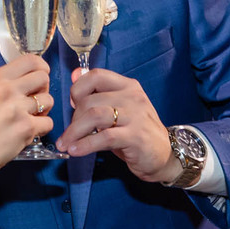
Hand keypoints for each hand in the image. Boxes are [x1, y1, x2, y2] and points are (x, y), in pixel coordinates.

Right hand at [0, 54, 52, 177]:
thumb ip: (5, 84)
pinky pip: (48, 122)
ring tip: (29, 118)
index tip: (38, 79)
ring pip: (49, 100)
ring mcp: (17, 109)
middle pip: (44, 77)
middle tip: (34, 101)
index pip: (30, 60)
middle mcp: (6, 90)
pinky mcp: (25, 128)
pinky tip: (28, 132)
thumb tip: (31, 80)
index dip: (40, 68)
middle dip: (43, 89)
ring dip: (43, 110)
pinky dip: (41, 128)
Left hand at [56, 68, 178, 182]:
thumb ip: (97, 93)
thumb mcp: (117, 108)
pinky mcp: (136, 137)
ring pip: (94, 116)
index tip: (73, 104)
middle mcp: (132, 97)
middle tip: (70, 133)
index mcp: (127, 86)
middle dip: (74, 119)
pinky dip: (85, 144)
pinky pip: (104, 137)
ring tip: (66, 144)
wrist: (163, 154)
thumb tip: (75, 74)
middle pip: (90, 100)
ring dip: (74, 131)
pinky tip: (75, 150)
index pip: (96, 75)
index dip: (78, 89)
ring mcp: (136, 116)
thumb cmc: (135, 131)